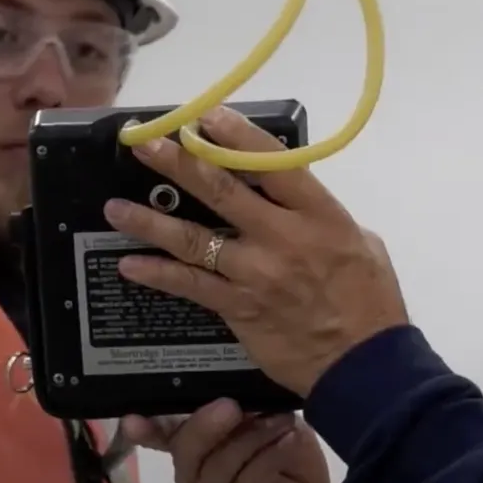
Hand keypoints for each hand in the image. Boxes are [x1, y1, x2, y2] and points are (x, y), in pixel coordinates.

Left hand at [103, 106, 408, 395]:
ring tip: (114, 208)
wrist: (365, 366)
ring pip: (192, 239)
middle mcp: (282, 237)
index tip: (203, 117)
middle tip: (144, 145)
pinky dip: (157, 274)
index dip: (236, 137)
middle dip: (178, 164)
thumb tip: (282, 190)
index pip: (272, 164)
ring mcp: (255, 273)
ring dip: (149, 221)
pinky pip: (189, 285)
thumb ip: (316, 213)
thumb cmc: (368, 300)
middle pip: (221, 191)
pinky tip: (129, 264)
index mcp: (318, 215)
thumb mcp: (360, 242)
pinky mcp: (237, 308)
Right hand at [122, 400, 341, 482]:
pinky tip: (289, 440)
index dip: (144, 427)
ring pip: (221, 462)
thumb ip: (245, 408)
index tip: (130, 419)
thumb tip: (238, 383)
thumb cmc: (284, 462)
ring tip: (282, 420)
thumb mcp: (265, 424)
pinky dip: (272, 454)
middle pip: (185, 447)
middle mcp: (191, 474)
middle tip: (232, 406)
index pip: (159, 433)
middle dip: (206, 424)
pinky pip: (250, 479)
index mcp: (191, 447)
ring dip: (254, 435)